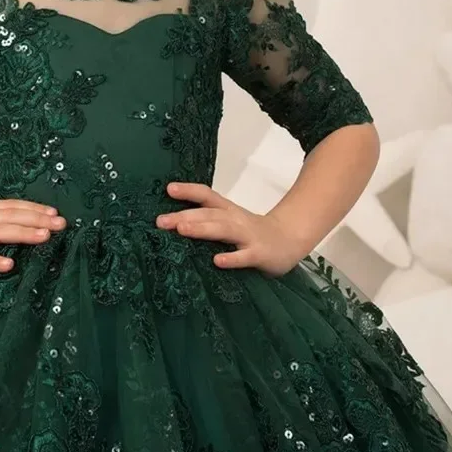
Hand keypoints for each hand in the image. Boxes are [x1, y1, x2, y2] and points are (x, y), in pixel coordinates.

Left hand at [156, 182, 307, 274]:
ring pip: (223, 230)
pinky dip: (231, 258)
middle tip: (161, 221)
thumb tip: (173, 224)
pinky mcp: (259, 254)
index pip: (206, 195)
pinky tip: (217, 261)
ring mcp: (248, 236)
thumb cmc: (252, 232)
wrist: (290, 239)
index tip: (168, 189)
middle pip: (208, 214)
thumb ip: (208, 221)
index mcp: (227, 210)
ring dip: (202, 229)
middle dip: (184, 216)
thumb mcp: (230, 221)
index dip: (188, 191)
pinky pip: (244, 256)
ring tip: (182, 230)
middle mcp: (235, 219)